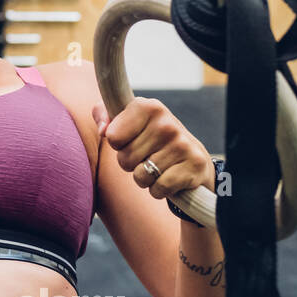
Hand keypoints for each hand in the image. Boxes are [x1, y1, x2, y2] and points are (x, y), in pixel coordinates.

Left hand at [93, 98, 215, 198]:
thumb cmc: (149, 139)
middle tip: (146, 156)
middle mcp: (166, 123)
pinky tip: (168, 178)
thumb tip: (103, 130)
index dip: (117, 144)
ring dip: (144, 178)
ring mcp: (182, 144)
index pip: (112, 136)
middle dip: (130, 163)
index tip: (131, 139)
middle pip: (124, 158)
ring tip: (157, 167)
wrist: (192, 158)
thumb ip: (104, 116)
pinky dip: (159, 190)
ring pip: (140, 176)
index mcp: (147, 107)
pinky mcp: (194, 164)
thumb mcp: (125, 121)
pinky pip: (158, 188)